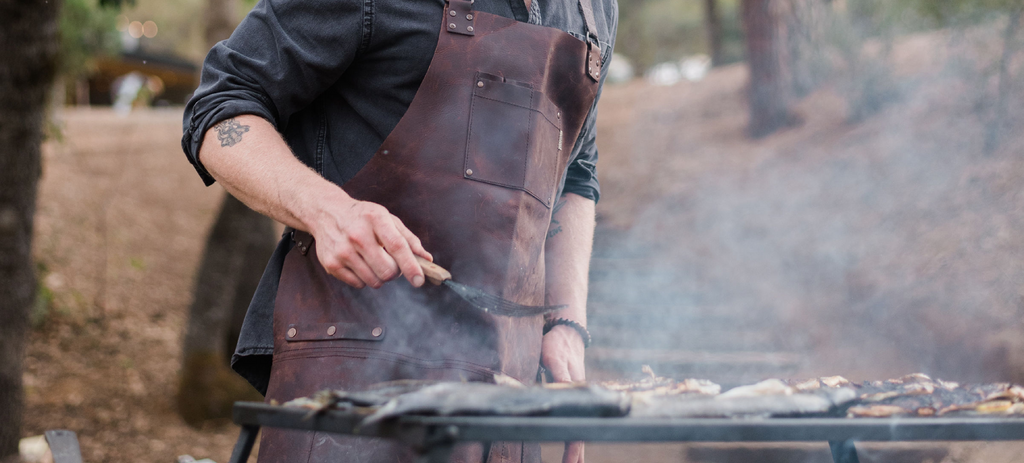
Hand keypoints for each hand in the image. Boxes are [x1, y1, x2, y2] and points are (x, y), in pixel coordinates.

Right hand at [311, 196, 431, 288]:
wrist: (327, 212)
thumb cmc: (363, 217)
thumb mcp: (387, 218)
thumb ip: (408, 239)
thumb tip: (427, 259)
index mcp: (375, 219)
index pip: (397, 246)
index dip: (410, 266)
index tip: (419, 280)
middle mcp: (357, 235)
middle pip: (387, 270)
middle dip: (395, 272)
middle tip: (390, 262)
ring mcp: (342, 251)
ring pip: (374, 281)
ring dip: (380, 276)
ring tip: (373, 261)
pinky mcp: (331, 264)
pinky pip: (358, 284)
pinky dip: (364, 278)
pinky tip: (359, 263)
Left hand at [541, 324, 585, 462]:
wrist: (565, 333)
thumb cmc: (558, 345)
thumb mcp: (555, 359)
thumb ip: (561, 376)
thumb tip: (563, 390)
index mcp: (577, 395)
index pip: (577, 428)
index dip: (573, 449)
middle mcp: (579, 399)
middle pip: (580, 433)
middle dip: (577, 454)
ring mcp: (575, 398)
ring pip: (577, 426)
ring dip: (576, 446)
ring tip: (574, 462)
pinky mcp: (568, 394)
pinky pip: (572, 417)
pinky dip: (572, 431)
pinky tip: (571, 439)